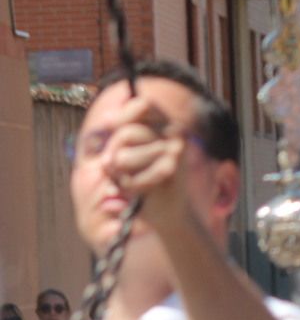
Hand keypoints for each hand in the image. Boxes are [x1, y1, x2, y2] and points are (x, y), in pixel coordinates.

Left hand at [102, 95, 201, 235]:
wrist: (170, 214)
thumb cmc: (145, 180)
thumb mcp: (129, 151)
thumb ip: (119, 134)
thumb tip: (104, 120)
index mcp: (168, 123)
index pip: (142, 105)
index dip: (119, 116)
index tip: (106, 126)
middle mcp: (176, 133)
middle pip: (125, 133)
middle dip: (112, 153)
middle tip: (114, 166)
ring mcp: (176, 151)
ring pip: (122, 157)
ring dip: (118, 174)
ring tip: (130, 180)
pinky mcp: (170, 172)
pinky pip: (128, 179)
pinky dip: (126, 188)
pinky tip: (140, 192)